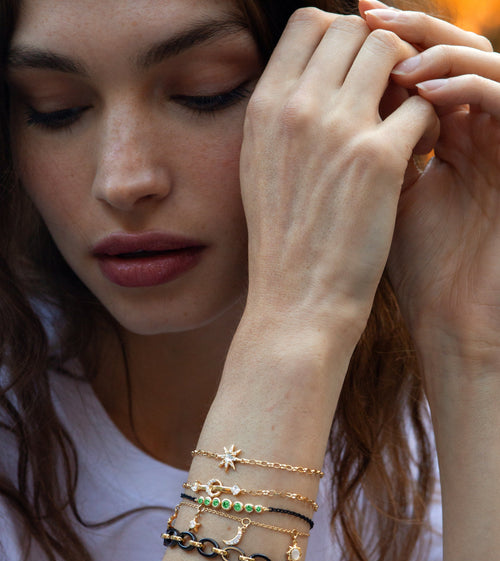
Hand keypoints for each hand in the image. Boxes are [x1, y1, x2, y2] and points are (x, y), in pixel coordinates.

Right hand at [240, 8, 436, 346]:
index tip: (355, 74)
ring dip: (408, 78)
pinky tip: (420, 151)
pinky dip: (429, 119)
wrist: (296, 299)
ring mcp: (337, 129)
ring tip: (405, 119)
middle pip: (355, 28)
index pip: (309, 22)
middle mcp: (296, 108)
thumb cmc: (283, 239)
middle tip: (388, 96)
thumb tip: (315, 75)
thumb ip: (282, 115)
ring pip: (393, 51)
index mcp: (264, 108)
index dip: (341, 37)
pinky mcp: (377, 159)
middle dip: (379, 54)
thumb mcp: (261, 167)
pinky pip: (422, 103)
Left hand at [361, 1, 499, 363]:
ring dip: (437, 46)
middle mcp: (473, 129)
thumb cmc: (402, 262)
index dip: (379, 41)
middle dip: (408, 27)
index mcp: (437, 133)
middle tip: (366, 13)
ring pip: (483, 60)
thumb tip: (306, 102)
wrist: (447, 315)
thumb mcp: (368, 193)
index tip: (335, 30)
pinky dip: (464, 82)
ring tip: (390, 53)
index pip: (413, 63)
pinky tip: (419, 88)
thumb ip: (353, 145)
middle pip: (449, 48)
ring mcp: (499, 142)